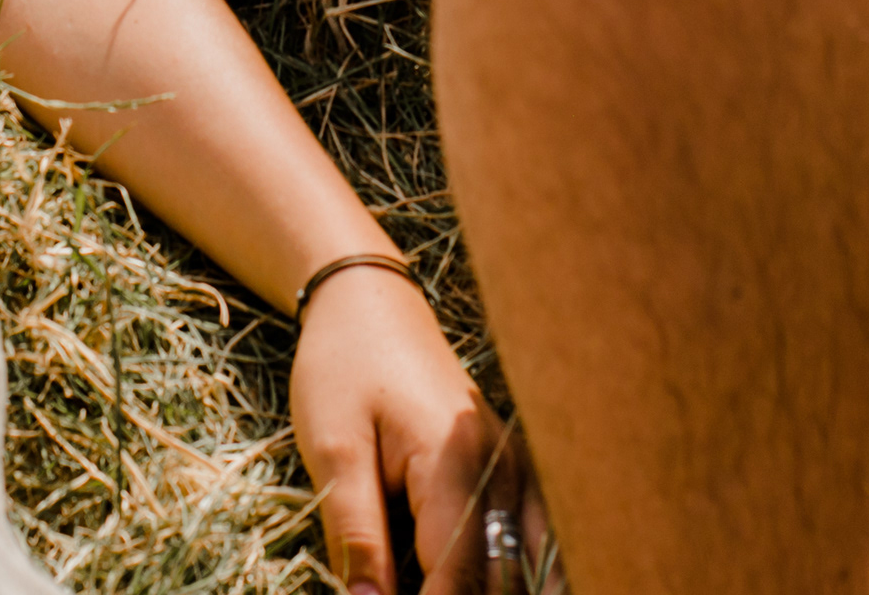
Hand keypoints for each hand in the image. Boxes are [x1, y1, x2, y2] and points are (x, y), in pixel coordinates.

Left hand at [293, 266, 504, 594]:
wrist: (370, 303)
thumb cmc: (344, 367)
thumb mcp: (333, 450)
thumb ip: (355, 533)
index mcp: (454, 461)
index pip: (457, 572)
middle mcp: (502, 466)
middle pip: (504, 575)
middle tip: (409, 594)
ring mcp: (516, 465)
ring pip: (532, 560)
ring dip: (504, 586)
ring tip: (450, 588)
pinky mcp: (513, 466)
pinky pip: (535, 534)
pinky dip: (523, 569)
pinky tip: (501, 581)